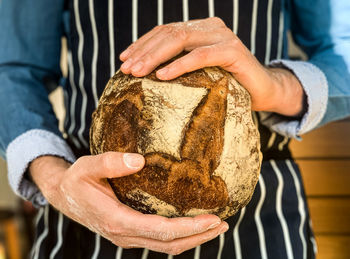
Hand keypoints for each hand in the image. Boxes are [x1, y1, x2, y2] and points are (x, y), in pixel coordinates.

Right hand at [29, 153, 227, 254]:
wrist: (64, 196)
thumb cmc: (76, 180)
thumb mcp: (87, 166)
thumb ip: (109, 162)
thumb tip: (138, 161)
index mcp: (116, 220)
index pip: (160, 231)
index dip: (188, 228)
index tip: (212, 219)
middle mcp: (124, 234)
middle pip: (169, 244)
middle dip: (198, 236)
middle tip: (223, 224)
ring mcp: (128, 236)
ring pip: (166, 246)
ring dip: (192, 238)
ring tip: (215, 227)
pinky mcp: (130, 232)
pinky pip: (159, 240)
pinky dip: (180, 236)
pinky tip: (192, 225)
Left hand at [120, 17, 303, 116]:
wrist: (263, 91)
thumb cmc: (228, 84)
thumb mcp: (198, 73)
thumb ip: (179, 64)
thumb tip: (145, 73)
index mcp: (200, 29)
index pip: (165, 31)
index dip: (142, 43)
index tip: (123, 59)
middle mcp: (210, 27)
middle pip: (169, 34)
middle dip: (144, 52)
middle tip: (126, 69)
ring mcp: (222, 36)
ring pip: (181, 40)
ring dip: (155, 57)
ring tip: (137, 72)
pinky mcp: (233, 51)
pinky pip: (201, 56)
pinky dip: (180, 65)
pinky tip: (162, 75)